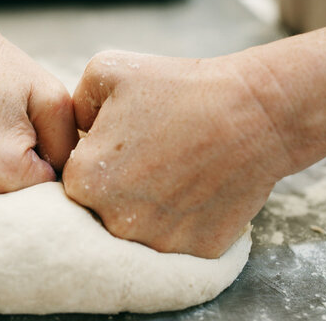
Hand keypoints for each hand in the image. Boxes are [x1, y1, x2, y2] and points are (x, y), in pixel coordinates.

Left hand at [63, 51, 294, 257]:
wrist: (253, 111)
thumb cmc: (180, 88)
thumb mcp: (105, 72)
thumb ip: (72, 107)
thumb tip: (73, 135)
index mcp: (84, 181)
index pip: (72, 188)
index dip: (94, 169)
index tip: (118, 155)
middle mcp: (114, 221)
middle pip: (100, 216)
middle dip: (117, 194)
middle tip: (147, 166)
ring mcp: (156, 243)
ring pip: (136, 237)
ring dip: (148, 214)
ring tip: (173, 178)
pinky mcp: (194, 253)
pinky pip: (175, 245)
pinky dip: (182, 225)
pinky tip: (194, 193)